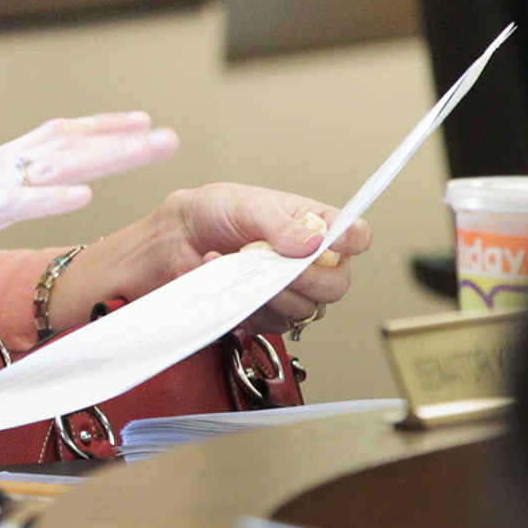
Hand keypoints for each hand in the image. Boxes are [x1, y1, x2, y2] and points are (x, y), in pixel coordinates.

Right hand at [0, 113, 178, 248]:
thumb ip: (7, 198)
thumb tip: (39, 187)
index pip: (57, 135)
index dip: (100, 127)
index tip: (142, 123)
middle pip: (68, 144)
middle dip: (121, 140)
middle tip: (168, 138)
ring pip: (53, 164)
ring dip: (104, 156)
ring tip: (146, 149)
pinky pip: (15, 203)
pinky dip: (49, 198)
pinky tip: (82, 197)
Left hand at [49, 183, 370, 336]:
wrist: (173, 240)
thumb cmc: (210, 213)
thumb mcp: (245, 204)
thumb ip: (279, 224)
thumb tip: (314, 243)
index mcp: (314, 225)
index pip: (355, 235)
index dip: (351, 241)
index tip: (335, 243)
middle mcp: (309, 262)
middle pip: (336, 284)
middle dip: (305, 277)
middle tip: (274, 262)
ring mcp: (289, 291)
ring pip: (304, 309)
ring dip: (266, 289)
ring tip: (233, 264)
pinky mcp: (265, 314)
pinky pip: (272, 323)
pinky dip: (247, 304)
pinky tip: (226, 282)